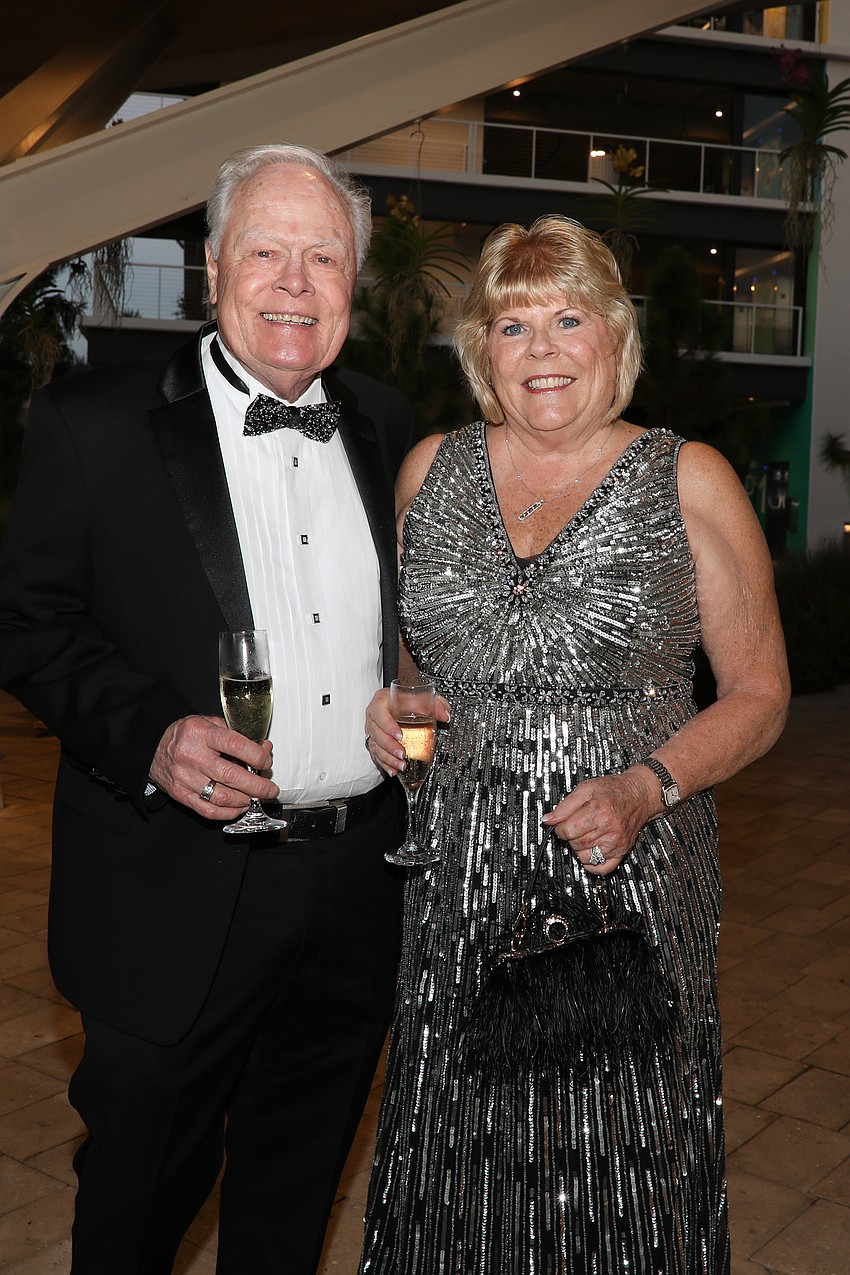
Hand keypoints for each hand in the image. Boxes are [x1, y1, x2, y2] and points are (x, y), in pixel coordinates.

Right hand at [149, 715, 278, 819]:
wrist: (152, 747)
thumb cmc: (186, 735)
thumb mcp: (209, 723)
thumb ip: (237, 735)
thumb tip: (264, 748)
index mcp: (201, 734)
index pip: (235, 745)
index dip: (256, 756)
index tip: (266, 761)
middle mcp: (192, 757)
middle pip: (231, 776)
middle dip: (257, 786)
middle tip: (270, 789)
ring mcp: (185, 778)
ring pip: (222, 797)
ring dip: (245, 800)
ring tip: (256, 797)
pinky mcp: (180, 795)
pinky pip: (208, 810)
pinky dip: (228, 812)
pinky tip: (239, 806)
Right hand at [364, 689, 450, 777]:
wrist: (399, 703)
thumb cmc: (407, 699)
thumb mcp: (423, 697)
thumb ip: (436, 704)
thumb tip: (445, 715)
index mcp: (382, 700)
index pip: (380, 713)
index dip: (388, 725)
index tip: (400, 735)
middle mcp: (374, 716)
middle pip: (376, 733)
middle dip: (389, 746)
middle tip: (402, 754)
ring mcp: (374, 730)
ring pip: (375, 746)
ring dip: (388, 758)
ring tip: (401, 765)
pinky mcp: (375, 742)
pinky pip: (376, 755)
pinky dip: (385, 764)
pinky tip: (394, 770)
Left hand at [541, 770, 657, 874]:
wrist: (638, 795)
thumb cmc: (613, 790)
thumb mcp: (586, 789)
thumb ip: (565, 806)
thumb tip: (548, 820)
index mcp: (598, 812)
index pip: (568, 830)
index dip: (561, 828)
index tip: (563, 823)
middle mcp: (609, 829)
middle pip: (576, 844)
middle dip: (571, 836)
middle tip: (576, 826)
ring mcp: (616, 842)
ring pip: (586, 857)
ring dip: (580, 849)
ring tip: (584, 836)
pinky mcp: (622, 851)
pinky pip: (603, 868)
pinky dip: (592, 864)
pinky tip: (590, 853)